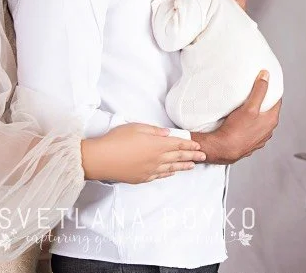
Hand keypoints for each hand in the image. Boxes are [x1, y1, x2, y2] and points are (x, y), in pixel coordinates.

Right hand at [81, 123, 205, 183]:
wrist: (102, 159)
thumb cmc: (116, 140)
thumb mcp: (136, 127)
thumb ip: (154, 131)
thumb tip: (167, 134)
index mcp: (157, 145)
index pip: (178, 145)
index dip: (189, 145)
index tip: (199, 146)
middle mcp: (157, 159)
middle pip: (178, 157)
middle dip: (192, 156)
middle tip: (203, 157)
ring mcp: (150, 170)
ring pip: (171, 169)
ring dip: (183, 167)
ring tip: (192, 166)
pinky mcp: (142, 178)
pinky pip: (160, 176)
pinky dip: (168, 174)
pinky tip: (172, 173)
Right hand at [191, 71, 281, 164]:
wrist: (223, 148)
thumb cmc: (236, 130)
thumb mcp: (250, 107)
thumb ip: (259, 90)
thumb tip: (266, 76)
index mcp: (271, 120)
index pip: (277, 101)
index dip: (272, 92)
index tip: (267, 85)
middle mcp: (268, 130)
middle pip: (269, 111)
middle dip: (263, 102)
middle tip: (254, 94)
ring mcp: (260, 138)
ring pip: (261, 122)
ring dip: (256, 115)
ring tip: (246, 107)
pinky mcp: (250, 143)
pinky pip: (253, 130)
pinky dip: (249, 124)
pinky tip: (241, 122)